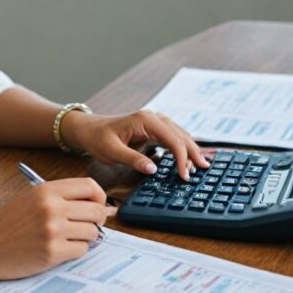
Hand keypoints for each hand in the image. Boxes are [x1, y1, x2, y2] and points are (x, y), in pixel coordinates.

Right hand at [0, 178, 115, 280]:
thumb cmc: (6, 224)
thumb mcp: (31, 198)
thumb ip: (61, 198)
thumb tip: (101, 205)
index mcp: (46, 190)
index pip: (90, 186)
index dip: (100, 197)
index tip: (98, 205)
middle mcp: (51, 207)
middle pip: (96, 210)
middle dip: (97, 220)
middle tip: (89, 225)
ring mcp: (52, 231)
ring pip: (92, 232)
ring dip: (86, 237)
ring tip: (69, 238)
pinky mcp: (51, 253)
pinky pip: (81, 250)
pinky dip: (75, 251)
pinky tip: (60, 249)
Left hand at [61, 109, 209, 179]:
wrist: (89, 129)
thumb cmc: (98, 138)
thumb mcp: (111, 151)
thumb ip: (132, 160)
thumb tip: (153, 170)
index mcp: (145, 120)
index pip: (172, 139)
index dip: (181, 158)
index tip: (184, 175)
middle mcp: (152, 117)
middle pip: (180, 135)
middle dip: (192, 152)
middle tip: (203, 170)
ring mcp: (154, 121)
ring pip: (179, 134)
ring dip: (190, 149)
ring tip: (200, 165)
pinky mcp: (153, 128)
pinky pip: (173, 136)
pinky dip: (182, 146)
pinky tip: (189, 156)